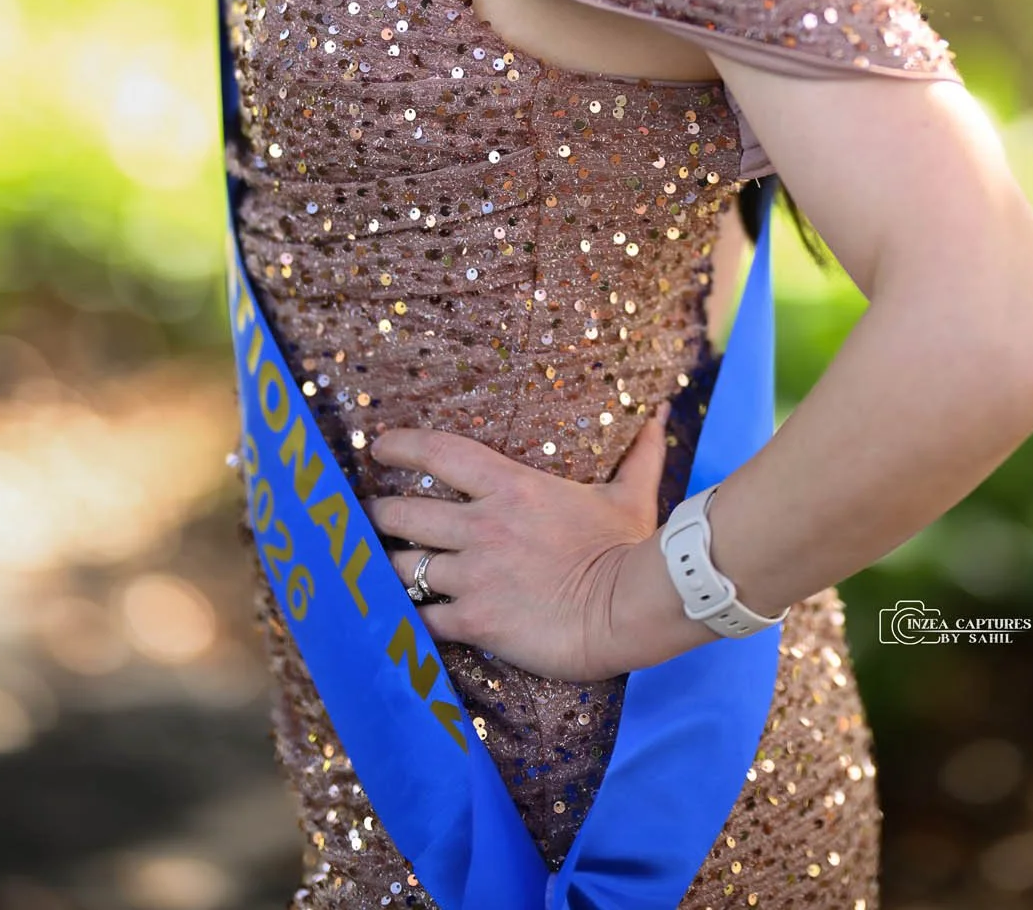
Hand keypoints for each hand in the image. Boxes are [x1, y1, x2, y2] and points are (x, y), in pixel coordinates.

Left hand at [364, 402, 676, 681]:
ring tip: (374, 567)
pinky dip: (407, 618)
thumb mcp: (630, 495)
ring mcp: (473, 574)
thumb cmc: (629, 548)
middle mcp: (482, 526)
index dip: (402, 446)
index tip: (379, 447)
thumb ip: (639, 454)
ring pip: (401, 566)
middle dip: (380, 514)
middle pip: (403, 512)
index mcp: (511, 486)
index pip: (440, 453)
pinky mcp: (474, 620)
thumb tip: (662, 413)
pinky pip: (421, 618)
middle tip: (370, 516)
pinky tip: (397, 620)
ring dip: (386, 566)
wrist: (627, 608)